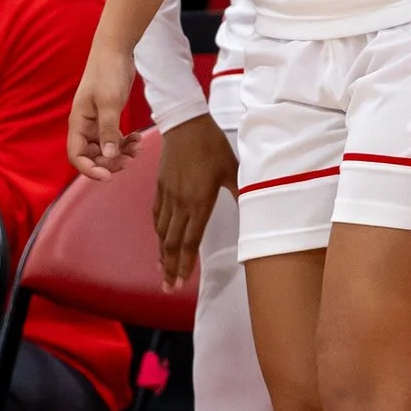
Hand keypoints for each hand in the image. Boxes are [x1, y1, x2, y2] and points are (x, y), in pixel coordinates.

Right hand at [68, 35, 141, 179]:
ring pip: (105, 149)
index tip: (108, 176)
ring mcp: (96, 122)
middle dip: (109, 162)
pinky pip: (114, 138)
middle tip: (129, 161)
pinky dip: (125, 142)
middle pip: (91, 156)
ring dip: (120, 154)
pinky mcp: (108, 117)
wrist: (115, 50)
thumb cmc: (108, 72)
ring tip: (137, 148)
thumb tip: (109, 156)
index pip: (76, 156)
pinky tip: (137, 139)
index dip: (89, 170)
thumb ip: (108, 130)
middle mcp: (85, 126)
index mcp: (78, 123)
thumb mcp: (109, 102)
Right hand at [152, 113, 235, 287]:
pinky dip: (157, 231)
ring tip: (162, 271)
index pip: (189, 241)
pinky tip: (159, 239)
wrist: (185, 123)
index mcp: (198, 202)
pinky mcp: (161, 186)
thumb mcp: (233, 169)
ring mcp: (168, 195)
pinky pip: (157, 214)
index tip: (180, 282)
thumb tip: (253, 210)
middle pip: (171, 242)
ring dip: (161, 253)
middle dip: (169, 267)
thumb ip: (241, 192)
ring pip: (162, 231)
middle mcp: (180, 202)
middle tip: (168, 287)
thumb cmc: (212, 145)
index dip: (183, 264)